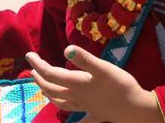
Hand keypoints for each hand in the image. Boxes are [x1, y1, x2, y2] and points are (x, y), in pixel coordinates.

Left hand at [25, 46, 163, 122]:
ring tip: (43, 89)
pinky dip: (73, 120)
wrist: (136, 110)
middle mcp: (77, 97)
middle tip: (32, 68)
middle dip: (40, 78)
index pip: (51, 73)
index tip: (28, 55)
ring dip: (49, 95)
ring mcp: (86, 107)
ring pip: (62, 103)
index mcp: (77, 83)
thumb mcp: (103, 68)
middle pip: (53, 88)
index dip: (38, 64)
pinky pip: (81, 119)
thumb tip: (67, 49)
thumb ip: (85, 60)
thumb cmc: (121, 86)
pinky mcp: (96, 114)